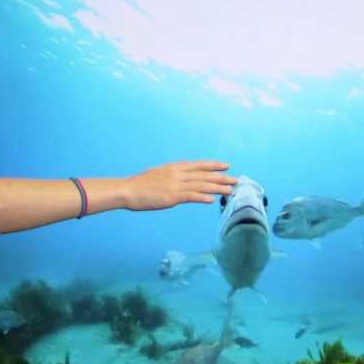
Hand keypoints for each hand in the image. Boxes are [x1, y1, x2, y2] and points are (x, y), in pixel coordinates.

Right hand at [113, 161, 235, 212]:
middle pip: (204, 175)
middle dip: (221, 177)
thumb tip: (186, 164)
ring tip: (230, 191)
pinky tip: (212, 200)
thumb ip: (174, 169)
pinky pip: (191, 196)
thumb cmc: (140, 184)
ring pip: (201, 185)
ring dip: (217, 188)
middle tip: (236, 180)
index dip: (214, 165)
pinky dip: (202, 197)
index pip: (199, 165)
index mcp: (175, 167)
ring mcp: (175, 185)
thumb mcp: (159, 171)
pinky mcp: (171, 196)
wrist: (128, 190)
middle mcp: (178, 174)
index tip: (226, 166)